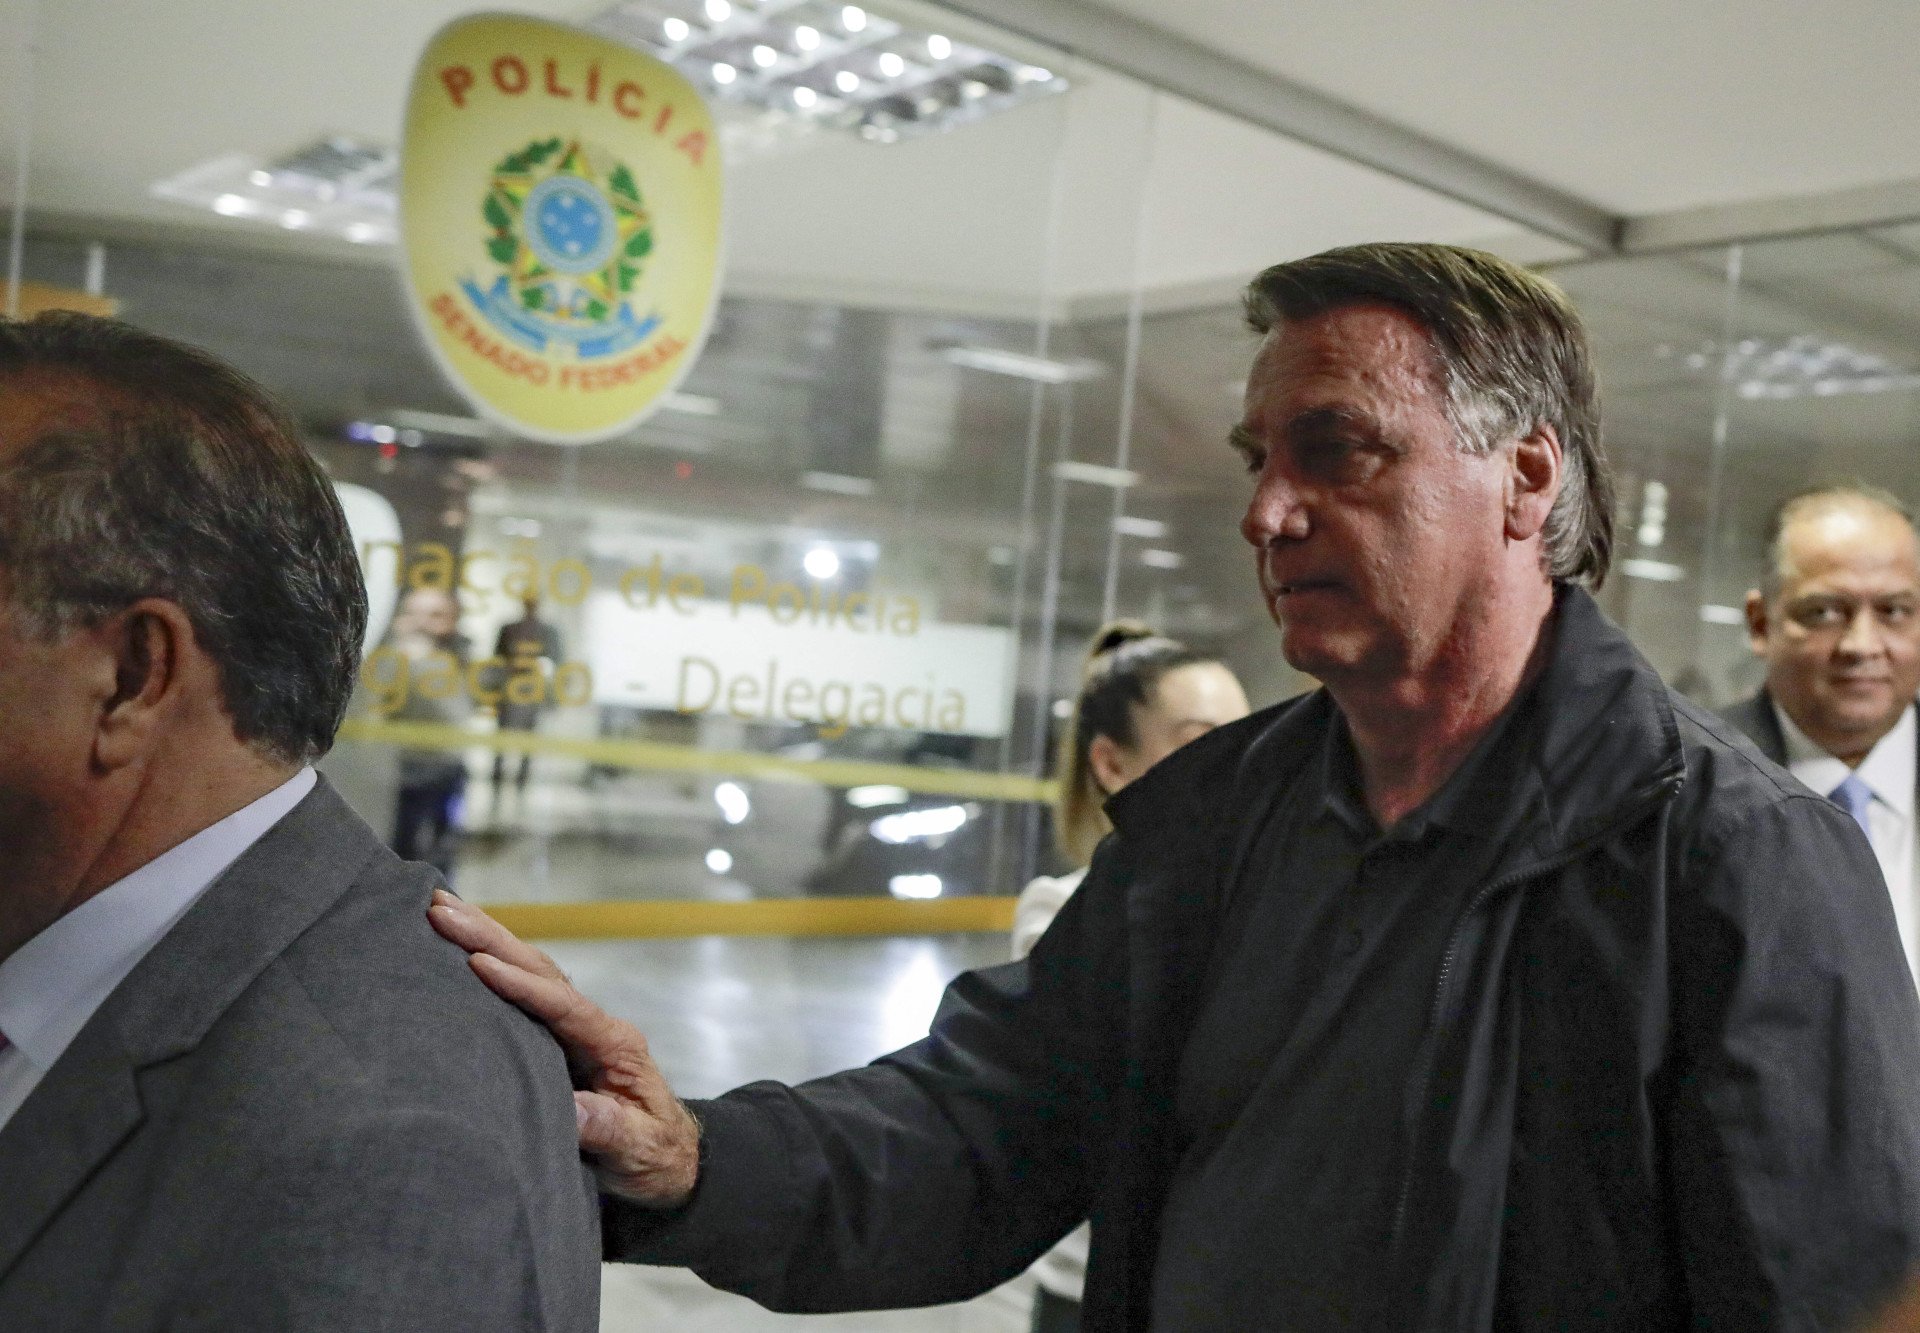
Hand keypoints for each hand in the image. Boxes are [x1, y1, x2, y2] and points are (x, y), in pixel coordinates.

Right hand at [427, 889, 701, 1207]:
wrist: (669, 1161)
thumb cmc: (654, 1156)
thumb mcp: (637, 1149)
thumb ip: (606, 1129)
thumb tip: (570, 1112)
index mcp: (613, 1044)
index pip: (561, 1006)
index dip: (519, 985)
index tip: (477, 964)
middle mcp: (592, 1025)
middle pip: (539, 971)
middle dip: (490, 937)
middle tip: (441, 908)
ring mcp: (574, 1028)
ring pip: (529, 971)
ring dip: (487, 938)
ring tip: (441, 908)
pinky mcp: (557, 1038)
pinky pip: (522, 992)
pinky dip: (493, 963)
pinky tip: (460, 947)